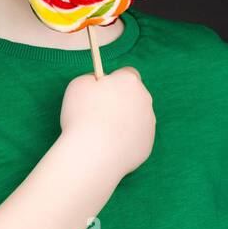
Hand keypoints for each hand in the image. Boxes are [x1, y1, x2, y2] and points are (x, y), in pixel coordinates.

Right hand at [58, 66, 155, 181]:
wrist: (92, 155)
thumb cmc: (82, 116)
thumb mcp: (78, 85)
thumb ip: (92, 78)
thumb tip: (98, 82)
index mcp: (129, 81)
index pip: (127, 74)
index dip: (113, 82)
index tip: (101, 92)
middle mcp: (145, 100)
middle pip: (134, 96)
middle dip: (120, 101)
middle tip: (99, 113)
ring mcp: (149, 124)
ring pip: (137, 118)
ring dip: (124, 121)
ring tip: (102, 133)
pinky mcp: (147, 145)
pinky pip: (136, 138)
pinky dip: (125, 141)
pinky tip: (109, 146)